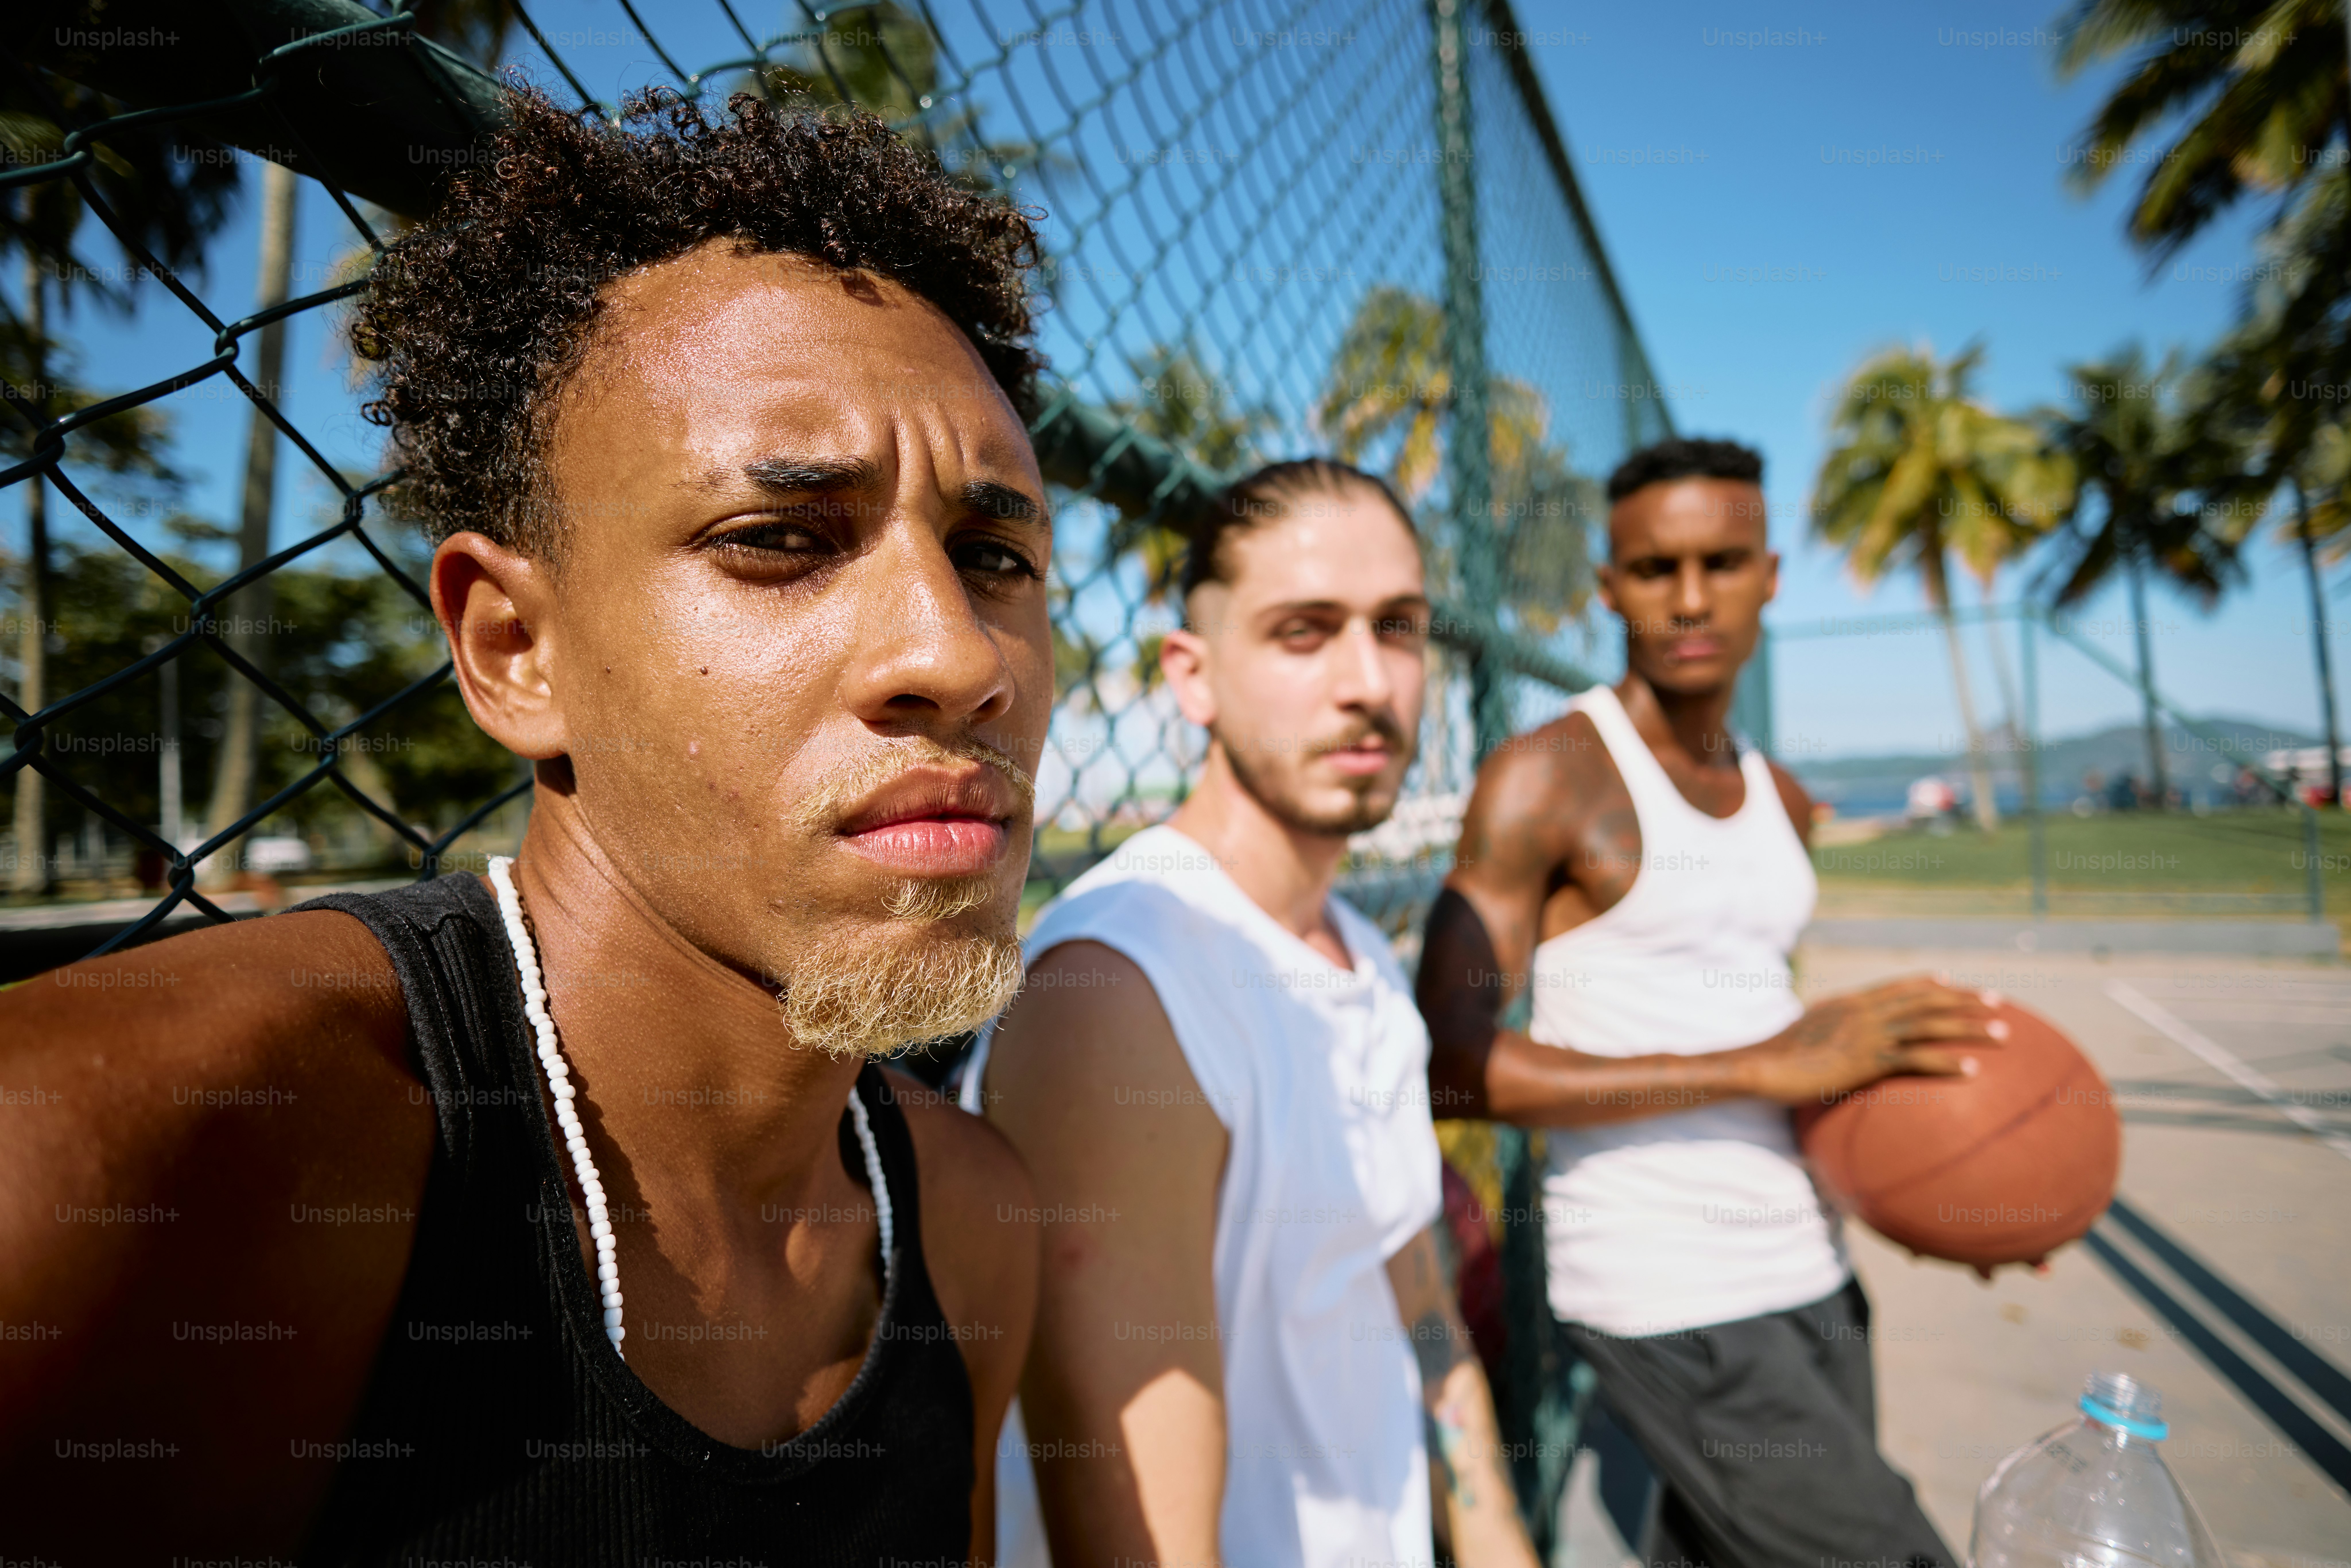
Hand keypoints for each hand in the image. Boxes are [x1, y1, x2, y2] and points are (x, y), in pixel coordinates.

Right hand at [1731, 976, 2006, 1106]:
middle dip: (1965, 1000)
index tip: (1955, 983)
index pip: (1898, 987)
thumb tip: (1832, 1045)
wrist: (1761, 1065)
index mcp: (1850, 1004)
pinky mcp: (1867, 1059)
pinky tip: (1972, 1070)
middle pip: (1925, 1000)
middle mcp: (1864, 1011)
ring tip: (2003, 1034)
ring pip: (1930, 1024)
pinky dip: (1946, 1062)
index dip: (1929, 984)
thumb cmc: (1776, 1058)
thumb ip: (1826, 1034)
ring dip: (1969, 1028)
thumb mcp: (1804, 1037)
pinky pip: (1916, 1059)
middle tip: (1998, 1004)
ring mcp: (1868, 1033)